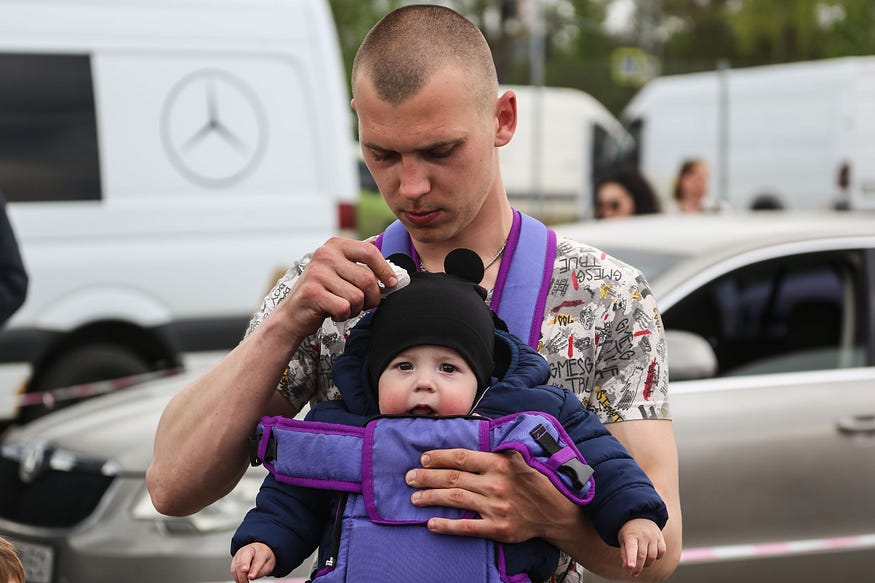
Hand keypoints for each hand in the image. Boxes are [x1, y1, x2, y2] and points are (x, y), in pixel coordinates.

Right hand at [230, 542, 275, 581]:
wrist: (260, 550)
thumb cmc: (264, 558)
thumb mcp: (269, 565)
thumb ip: (261, 571)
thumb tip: (251, 577)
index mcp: (261, 550)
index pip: (257, 560)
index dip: (254, 569)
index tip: (251, 576)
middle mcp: (250, 550)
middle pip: (244, 559)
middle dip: (242, 570)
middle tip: (245, 581)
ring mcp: (241, 553)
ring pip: (236, 564)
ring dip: (239, 576)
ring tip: (244, 582)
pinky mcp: (235, 558)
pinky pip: (233, 568)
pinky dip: (236, 576)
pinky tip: (240, 580)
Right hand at [278, 237, 398, 334]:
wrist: (293, 313)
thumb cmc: (324, 293)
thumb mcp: (341, 271)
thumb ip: (361, 265)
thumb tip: (392, 271)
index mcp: (335, 245)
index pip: (370, 252)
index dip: (385, 270)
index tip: (392, 283)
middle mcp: (325, 255)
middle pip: (367, 279)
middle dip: (371, 297)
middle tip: (363, 303)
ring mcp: (317, 273)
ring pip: (357, 296)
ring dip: (355, 308)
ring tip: (343, 306)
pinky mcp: (312, 292)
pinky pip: (344, 307)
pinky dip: (343, 315)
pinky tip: (332, 311)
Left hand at [405, 448, 579, 543]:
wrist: (557, 513)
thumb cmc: (535, 482)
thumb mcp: (519, 455)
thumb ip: (496, 440)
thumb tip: (476, 414)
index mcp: (500, 463)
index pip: (462, 457)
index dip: (439, 457)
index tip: (423, 458)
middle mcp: (496, 484)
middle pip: (453, 478)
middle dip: (427, 477)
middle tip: (409, 478)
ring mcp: (497, 507)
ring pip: (456, 500)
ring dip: (431, 498)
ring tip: (415, 498)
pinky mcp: (499, 528)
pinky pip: (467, 527)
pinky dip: (447, 526)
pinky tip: (432, 524)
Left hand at [618, 519, 665, 576]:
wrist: (639, 516)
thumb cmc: (629, 531)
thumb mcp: (623, 540)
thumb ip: (624, 553)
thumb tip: (626, 567)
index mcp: (631, 535)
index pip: (631, 548)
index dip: (631, 558)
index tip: (630, 567)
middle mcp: (643, 535)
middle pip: (642, 555)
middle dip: (638, 567)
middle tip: (633, 573)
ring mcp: (653, 535)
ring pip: (652, 556)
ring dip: (647, 563)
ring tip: (642, 563)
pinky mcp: (660, 537)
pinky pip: (662, 551)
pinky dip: (657, 557)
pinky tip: (651, 555)